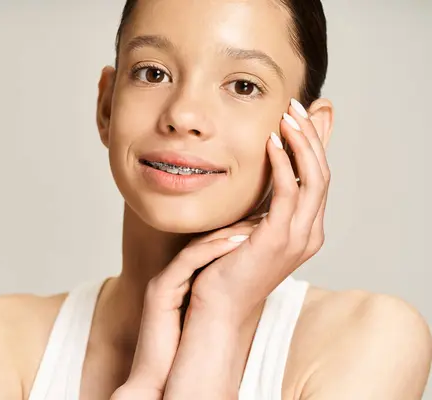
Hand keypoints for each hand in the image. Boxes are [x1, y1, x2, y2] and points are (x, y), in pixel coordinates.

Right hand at [115, 219, 264, 398]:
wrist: (160, 379)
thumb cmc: (186, 351)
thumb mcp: (209, 315)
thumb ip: (222, 296)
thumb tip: (254, 287)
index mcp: (183, 279)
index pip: (210, 246)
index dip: (236, 233)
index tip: (264, 224)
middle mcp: (171, 275)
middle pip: (204, 240)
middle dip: (234, 226)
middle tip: (264, 216)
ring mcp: (164, 281)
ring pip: (196, 247)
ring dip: (226, 234)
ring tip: (256, 226)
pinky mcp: (160, 291)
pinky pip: (188, 262)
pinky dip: (213, 250)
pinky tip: (237, 244)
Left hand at [190, 100, 330, 320]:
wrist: (217, 306)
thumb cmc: (226, 266)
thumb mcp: (247, 226)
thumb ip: (259, 203)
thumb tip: (256, 180)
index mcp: (305, 229)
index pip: (318, 178)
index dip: (314, 144)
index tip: (301, 116)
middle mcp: (309, 233)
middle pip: (322, 173)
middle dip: (311, 136)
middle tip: (296, 107)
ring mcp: (298, 238)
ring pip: (313, 179)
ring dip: (301, 143)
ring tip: (287, 116)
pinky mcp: (278, 239)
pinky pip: (288, 192)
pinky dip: (283, 164)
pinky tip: (271, 143)